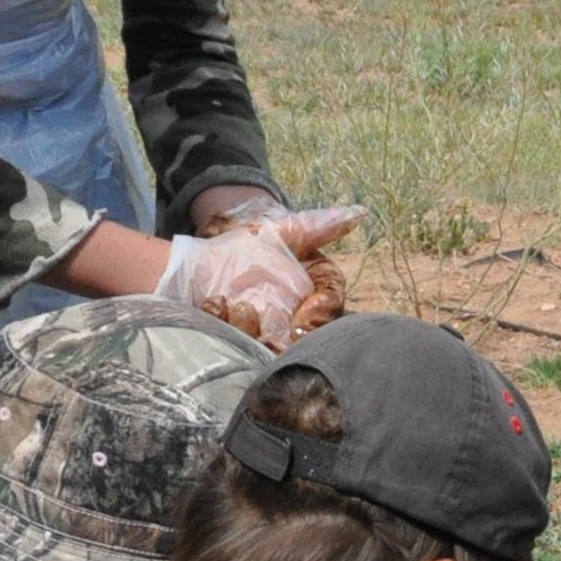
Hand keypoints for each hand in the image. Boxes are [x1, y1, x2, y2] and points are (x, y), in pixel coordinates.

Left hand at [152, 204, 362, 345]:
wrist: (200, 263)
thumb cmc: (246, 246)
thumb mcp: (284, 232)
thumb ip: (321, 226)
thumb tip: (360, 213)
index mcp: (314, 294)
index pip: (331, 306)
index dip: (323, 311)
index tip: (310, 310)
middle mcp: (296, 321)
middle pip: (310, 337)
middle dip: (298, 336)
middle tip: (285, 330)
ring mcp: (268, 337)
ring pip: (276, 347)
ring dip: (257, 329)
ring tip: (238, 307)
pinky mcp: (239, 346)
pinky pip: (239, 347)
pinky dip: (225, 323)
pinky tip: (216, 303)